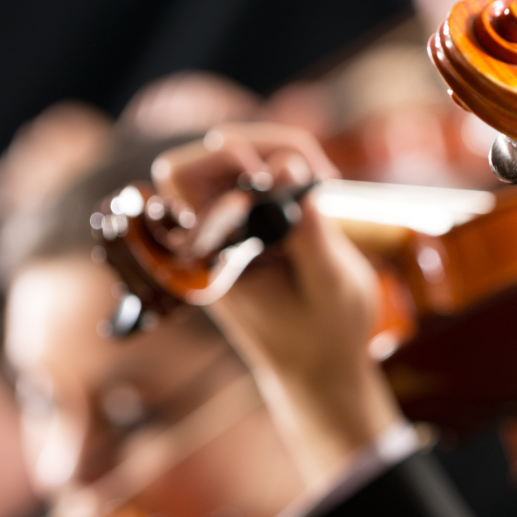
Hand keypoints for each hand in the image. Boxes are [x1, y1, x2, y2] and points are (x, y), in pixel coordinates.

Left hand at [153, 123, 403, 486]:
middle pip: (198, 160)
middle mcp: (208, 240)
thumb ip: (307, 227)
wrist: (318, 371)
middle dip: (256, 145)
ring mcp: (224, 231)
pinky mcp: (247, 226)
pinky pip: (249, 177)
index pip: (185, 178)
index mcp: (212, 258)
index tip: (284, 175)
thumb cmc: (326, 336)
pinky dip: (284, 167)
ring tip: (324, 177)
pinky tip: (319, 185)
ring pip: (225, 160)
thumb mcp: (331, 284)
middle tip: (310, 167)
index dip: (230, 160)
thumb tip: (290, 165)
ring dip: (274, 152)